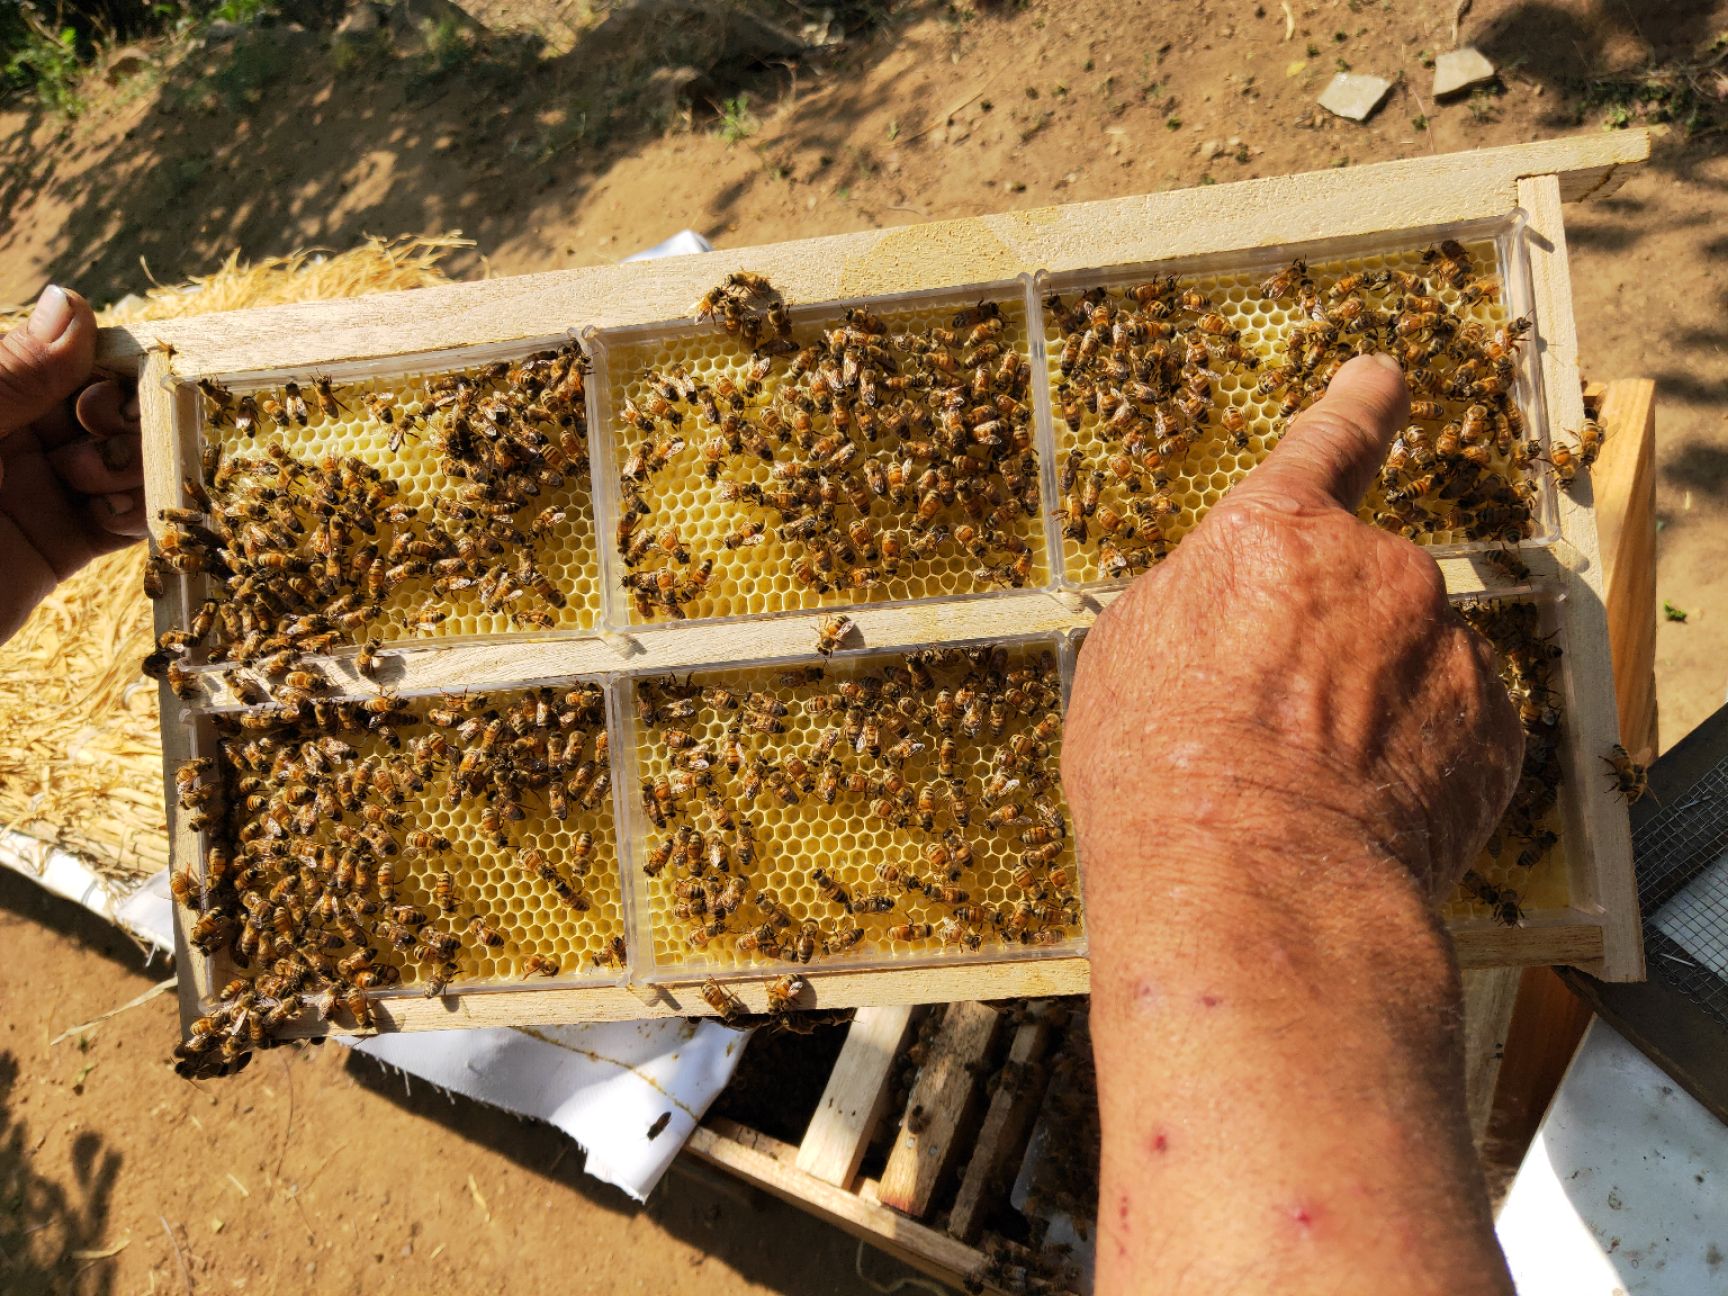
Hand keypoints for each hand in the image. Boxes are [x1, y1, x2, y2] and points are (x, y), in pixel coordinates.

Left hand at [0, 285, 144, 644]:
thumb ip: (12, 375)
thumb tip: (73, 302)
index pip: (62, 358)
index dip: (104, 363)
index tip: (120, 381)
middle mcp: (12, 438)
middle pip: (101, 409)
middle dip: (123, 419)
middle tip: (105, 438)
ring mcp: (37, 493)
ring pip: (118, 463)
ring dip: (131, 469)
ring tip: (102, 488)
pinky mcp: (58, 548)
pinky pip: (121, 522)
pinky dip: (141, 515)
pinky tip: (130, 515)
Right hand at [1067, 353, 1522, 1295]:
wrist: (1257, 890)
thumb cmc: (1163, 774)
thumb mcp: (1127, 658)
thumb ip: (1195, 597)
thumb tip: (1227, 601)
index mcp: (1274, 533)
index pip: (1328, 441)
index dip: (1355, 405)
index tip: (1384, 375)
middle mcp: (1378, 568)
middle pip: (1362, 585)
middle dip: (1329, 639)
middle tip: (1270, 724)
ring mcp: (1449, 649)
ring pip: (1412, 660)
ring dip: (1375, 703)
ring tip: (1308, 787)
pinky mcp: (1497, 731)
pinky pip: (1455, 727)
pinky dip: (1419, 759)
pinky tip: (1361, 810)